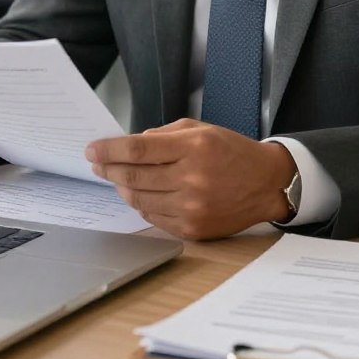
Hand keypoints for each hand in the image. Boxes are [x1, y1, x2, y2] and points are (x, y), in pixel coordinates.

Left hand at [86, 119, 295, 238]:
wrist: (266, 183)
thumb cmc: (231, 151)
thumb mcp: (200, 129)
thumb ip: (162, 135)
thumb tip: (128, 146)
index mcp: (193, 148)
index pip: (137, 150)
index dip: (109, 150)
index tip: (92, 150)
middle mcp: (192, 179)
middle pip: (133, 176)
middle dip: (108, 169)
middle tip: (97, 163)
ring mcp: (192, 207)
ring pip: (139, 199)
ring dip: (122, 187)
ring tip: (117, 178)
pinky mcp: (194, 228)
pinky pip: (153, 218)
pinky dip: (141, 205)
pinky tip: (139, 194)